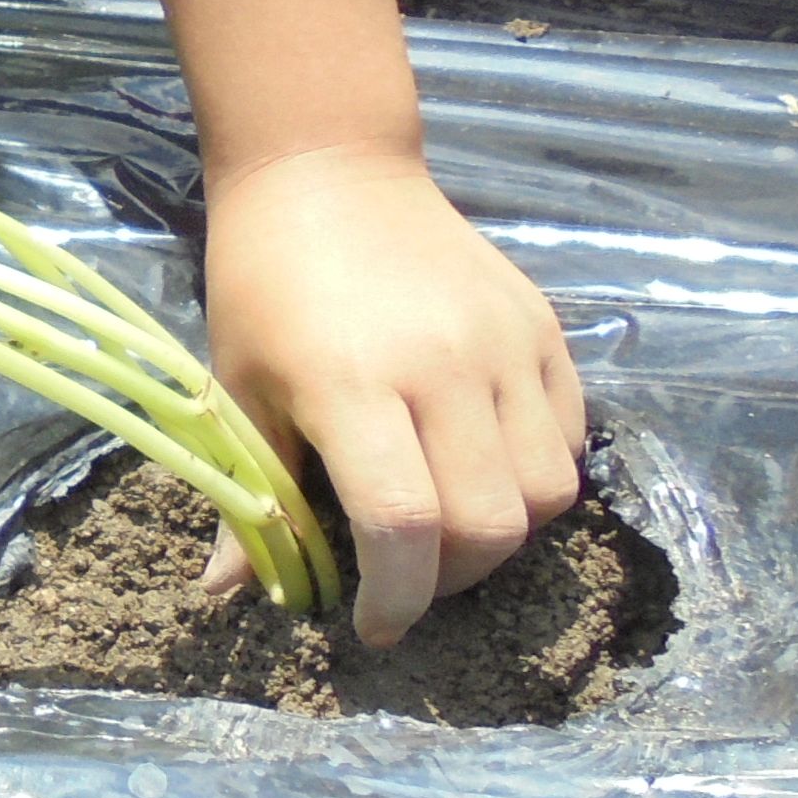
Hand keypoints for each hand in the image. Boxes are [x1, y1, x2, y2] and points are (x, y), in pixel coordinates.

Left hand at [199, 141, 585, 642]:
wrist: (327, 170)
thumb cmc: (262, 281)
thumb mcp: (237, 385)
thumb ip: (252, 493)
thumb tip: (227, 592)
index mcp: (354, 384)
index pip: (405, 524)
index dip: (396, 597)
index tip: (373, 627)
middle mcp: (446, 368)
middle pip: (489, 524)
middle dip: (449, 581)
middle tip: (407, 581)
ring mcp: (507, 346)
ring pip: (546, 492)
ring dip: (502, 536)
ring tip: (447, 532)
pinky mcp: (545, 329)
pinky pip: (570, 437)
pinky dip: (537, 478)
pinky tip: (484, 474)